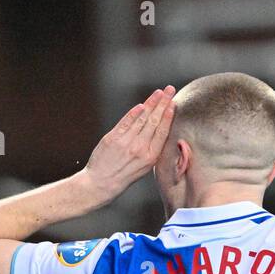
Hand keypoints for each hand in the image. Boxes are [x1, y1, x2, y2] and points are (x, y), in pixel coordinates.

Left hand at [81, 85, 175, 201]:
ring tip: (159, 92)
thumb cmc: (124, 176)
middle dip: (163, 103)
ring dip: (151, 103)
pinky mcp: (113, 138)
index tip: (173, 104)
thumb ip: (151, 150)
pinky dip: (134, 112)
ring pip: (142, 118)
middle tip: (170, 90)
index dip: (168, 116)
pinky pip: (126, 121)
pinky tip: (141, 104)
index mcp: (150, 158)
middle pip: (154, 121)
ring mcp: (126, 142)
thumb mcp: (143, 168)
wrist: (101, 183)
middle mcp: (140, 148)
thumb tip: (158, 131)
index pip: (162, 132)